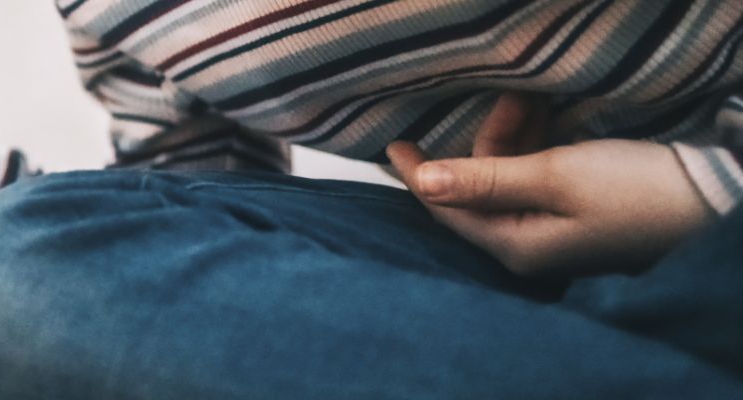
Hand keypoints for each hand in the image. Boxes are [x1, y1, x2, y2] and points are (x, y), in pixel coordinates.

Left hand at [385, 94, 713, 276]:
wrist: (716, 198)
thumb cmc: (636, 190)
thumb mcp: (554, 176)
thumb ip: (485, 179)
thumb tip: (423, 183)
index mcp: (516, 247)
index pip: (448, 211)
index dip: (420, 175)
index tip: (395, 144)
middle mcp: (530, 246)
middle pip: (480, 190)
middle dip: (488, 140)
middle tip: (513, 97)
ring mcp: (556, 232)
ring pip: (510, 177)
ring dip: (516, 136)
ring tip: (534, 99)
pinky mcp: (580, 214)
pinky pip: (538, 178)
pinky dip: (537, 146)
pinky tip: (547, 118)